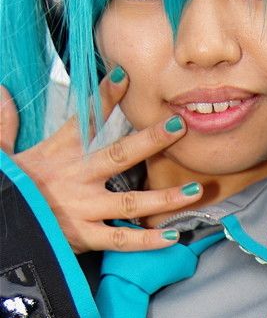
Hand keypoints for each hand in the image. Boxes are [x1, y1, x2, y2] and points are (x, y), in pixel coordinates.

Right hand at [0, 70, 198, 253]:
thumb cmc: (7, 189)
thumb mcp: (0, 153)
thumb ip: (4, 123)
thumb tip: (0, 92)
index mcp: (59, 153)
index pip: (84, 120)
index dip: (104, 96)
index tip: (124, 76)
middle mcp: (77, 178)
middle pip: (120, 155)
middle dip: (152, 140)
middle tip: (180, 126)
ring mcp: (84, 208)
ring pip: (131, 202)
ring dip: (165, 197)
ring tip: (195, 190)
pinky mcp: (85, 236)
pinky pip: (122, 239)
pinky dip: (147, 240)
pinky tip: (171, 236)